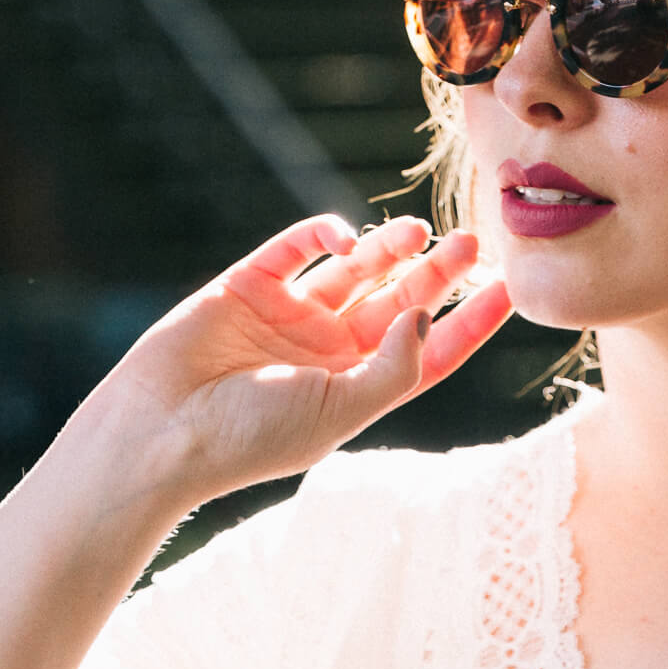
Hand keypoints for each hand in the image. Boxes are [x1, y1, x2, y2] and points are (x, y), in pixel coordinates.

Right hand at [98, 214, 512, 504]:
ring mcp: (288, 317)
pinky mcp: (247, 286)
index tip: (509, 292)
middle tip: (472, 242)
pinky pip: (293, 249)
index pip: (426, 353)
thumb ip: (393, 366)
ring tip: (419, 228)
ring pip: (352, 272)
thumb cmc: (249, 440)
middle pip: (397, 303)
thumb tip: (429, 314)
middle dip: (435, 274)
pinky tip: (346, 235)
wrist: (159, 434)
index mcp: (355, 389)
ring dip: (386, 249)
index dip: (469, 324)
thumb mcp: (337, 412)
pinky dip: (320, 234)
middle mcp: (327, 352)